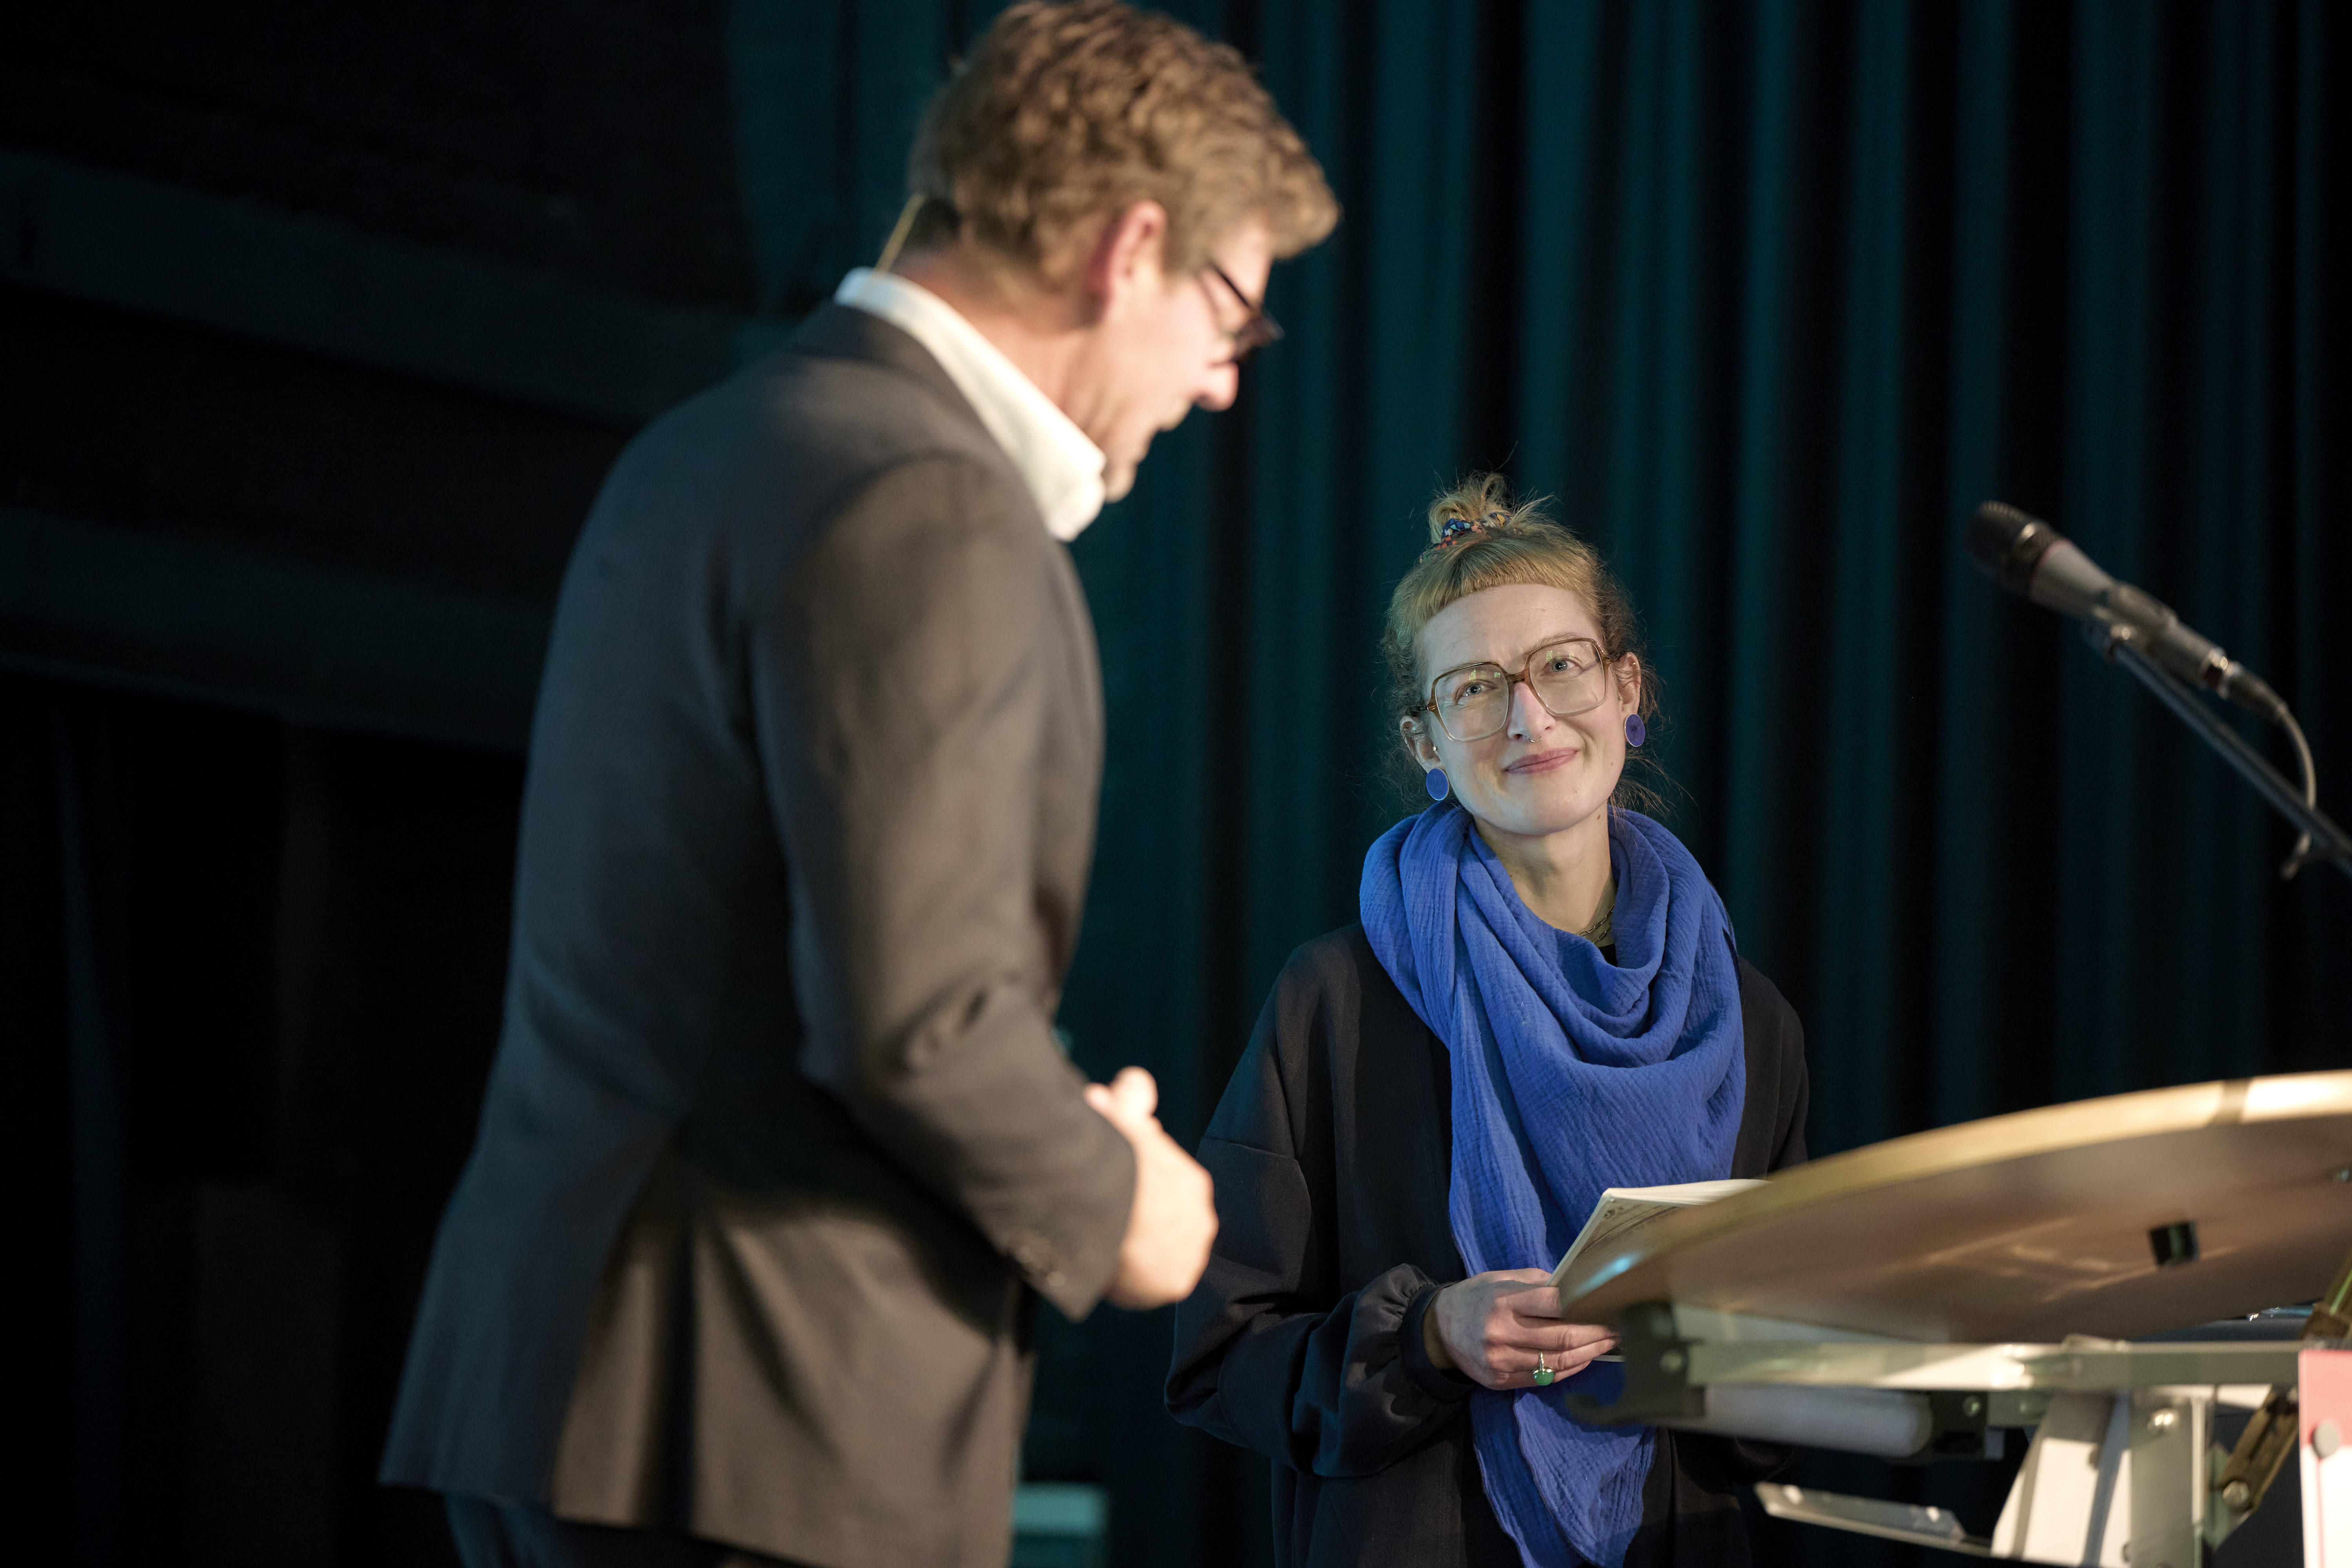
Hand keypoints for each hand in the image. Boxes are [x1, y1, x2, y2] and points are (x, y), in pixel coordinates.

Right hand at [1086, 1067, 1216, 1308]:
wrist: (1116, 1202)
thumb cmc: (1115, 1157)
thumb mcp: (1121, 1116)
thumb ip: (1132, 1096)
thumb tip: (1134, 1083)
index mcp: (1192, 1185)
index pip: (1164, 1190)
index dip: (1138, 1188)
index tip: (1113, 1185)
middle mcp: (1200, 1221)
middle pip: (1164, 1226)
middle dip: (1138, 1222)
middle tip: (1104, 1217)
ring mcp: (1191, 1255)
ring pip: (1157, 1256)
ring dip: (1133, 1252)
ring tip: (1102, 1243)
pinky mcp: (1174, 1284)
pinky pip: (1148, 1286)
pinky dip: (1127, 1281)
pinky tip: (1106, 1267)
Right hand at [1424, 1268, 1616, 1390]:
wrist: (1439, 1330)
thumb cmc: (1477, 1297)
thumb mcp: (1501, 1279)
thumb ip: (1538, 1284)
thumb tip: (1578, 1288)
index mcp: (1504, 1301)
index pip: (1555, 1303)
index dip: (1587, 1306)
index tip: (1608, 1305)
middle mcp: (1502, 1332)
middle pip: (1563, 1337)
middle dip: (1596, 1333)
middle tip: (1617, 1328)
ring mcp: (1502, 1361)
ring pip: (1558, 1361)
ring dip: (1589, 1353)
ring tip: (1607, 1344)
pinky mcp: (1501, 1381)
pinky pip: (1545, 1378)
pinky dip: (1570, 1368)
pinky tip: (1583, 1358)